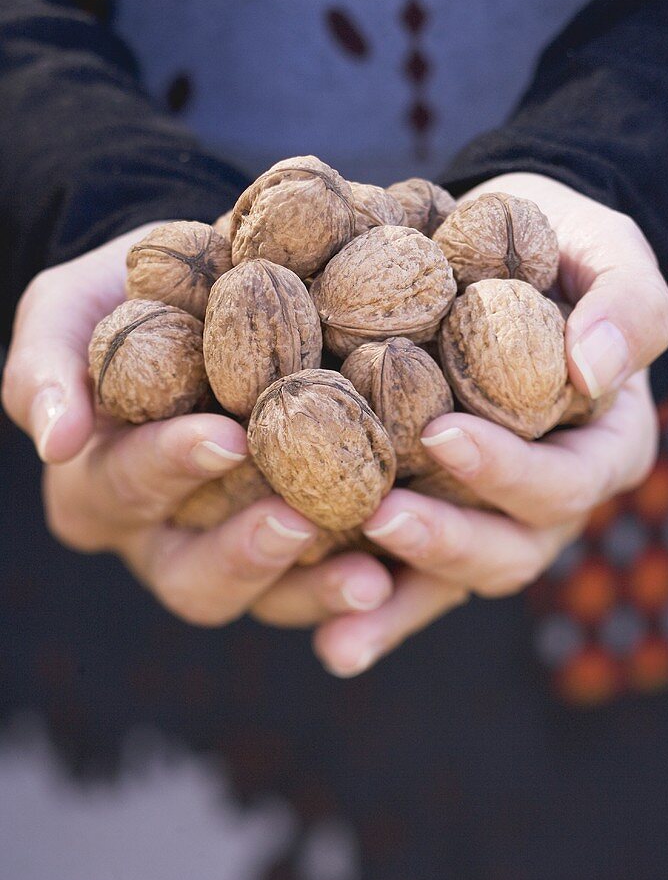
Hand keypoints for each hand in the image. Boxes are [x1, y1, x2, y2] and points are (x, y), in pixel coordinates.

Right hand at [2, 229, 393, 625]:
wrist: (212, 282)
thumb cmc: (127, 294)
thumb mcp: (68, 308)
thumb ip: (44, 363)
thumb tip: (54, 437)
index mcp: (104, 488)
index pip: (126, 490)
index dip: (170, 468)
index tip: (224, 435)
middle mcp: (171, 535)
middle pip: (198, 580)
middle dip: (247, 555)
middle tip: (300, 521)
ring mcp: (244, 542)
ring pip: (273, 597)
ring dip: (320, 591)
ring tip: (372, 578)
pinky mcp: (313, 533)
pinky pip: (339, 571)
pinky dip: (378, 575)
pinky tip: (412, 562)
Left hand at [311, 173, 667, 676]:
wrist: (496, 253)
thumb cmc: (562, 252)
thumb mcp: (610, 253)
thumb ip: (626, 304)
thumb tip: (592, 368)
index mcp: (603, 444)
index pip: (566, 478)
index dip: (510, 470)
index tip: (442, 434)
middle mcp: (549, 497)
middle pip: (511, 548)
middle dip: (448, 541)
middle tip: (380, 517)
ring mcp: (489, 515)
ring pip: (454, 581)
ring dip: (397, 605)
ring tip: (338, 629)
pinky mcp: (434, 513)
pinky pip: (407, 578)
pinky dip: (371, 613)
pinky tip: (327, 642)